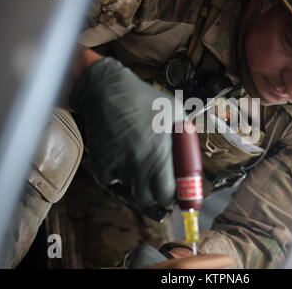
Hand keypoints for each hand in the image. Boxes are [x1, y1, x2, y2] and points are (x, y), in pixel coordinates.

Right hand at [70, 56, 184, 220]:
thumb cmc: (146, 101)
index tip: (175, 194)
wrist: (108, 91)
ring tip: (139, 161)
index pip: (167, 195)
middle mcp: (138, 165)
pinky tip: (122, 157)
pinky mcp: (100, 166)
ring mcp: (117, 167)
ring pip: (131, 190)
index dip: (173, 197)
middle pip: (148, 199)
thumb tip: (191, 163)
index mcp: (159, 156)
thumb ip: (185, 140)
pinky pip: (112, 183)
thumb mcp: (175, 114)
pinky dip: (117, 176)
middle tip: (158, 183)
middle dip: (155, 193)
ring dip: (137, 182)